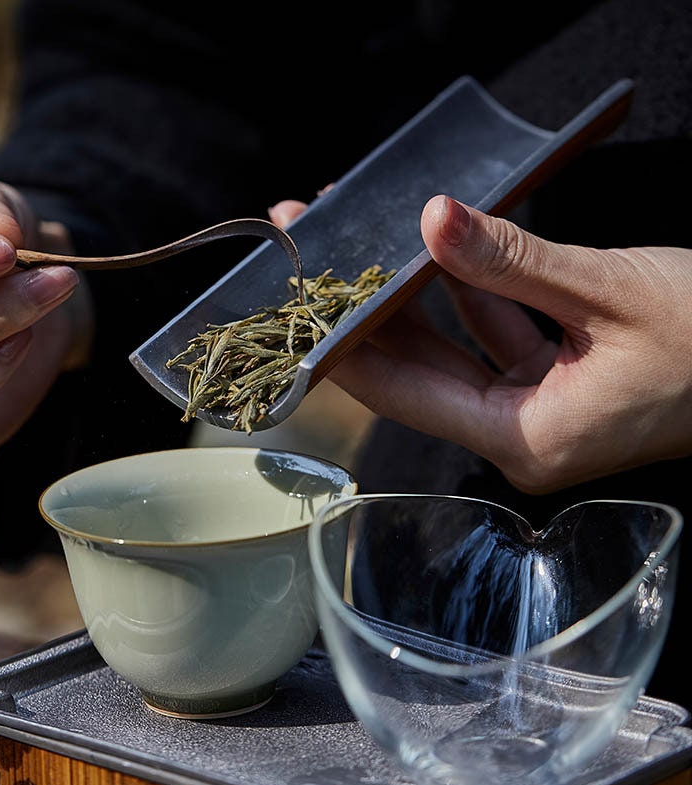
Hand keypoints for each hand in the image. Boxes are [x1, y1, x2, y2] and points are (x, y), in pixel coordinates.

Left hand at [328, 195, 691, 492]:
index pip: (406, 395)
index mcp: (527, 438)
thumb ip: (514, 260)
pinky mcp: (555, 388)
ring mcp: (537, 413)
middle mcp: (521, 436)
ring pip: (454, 356)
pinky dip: (476, 303)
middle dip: (370, 317)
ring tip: (369, 255)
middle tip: (321, 268)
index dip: (347, 350)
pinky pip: (496, 343)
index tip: (300, 317)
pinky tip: (449, 263)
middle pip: (419, 375)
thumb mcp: (609, 291)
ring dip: (420, 303)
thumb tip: (436, 222)